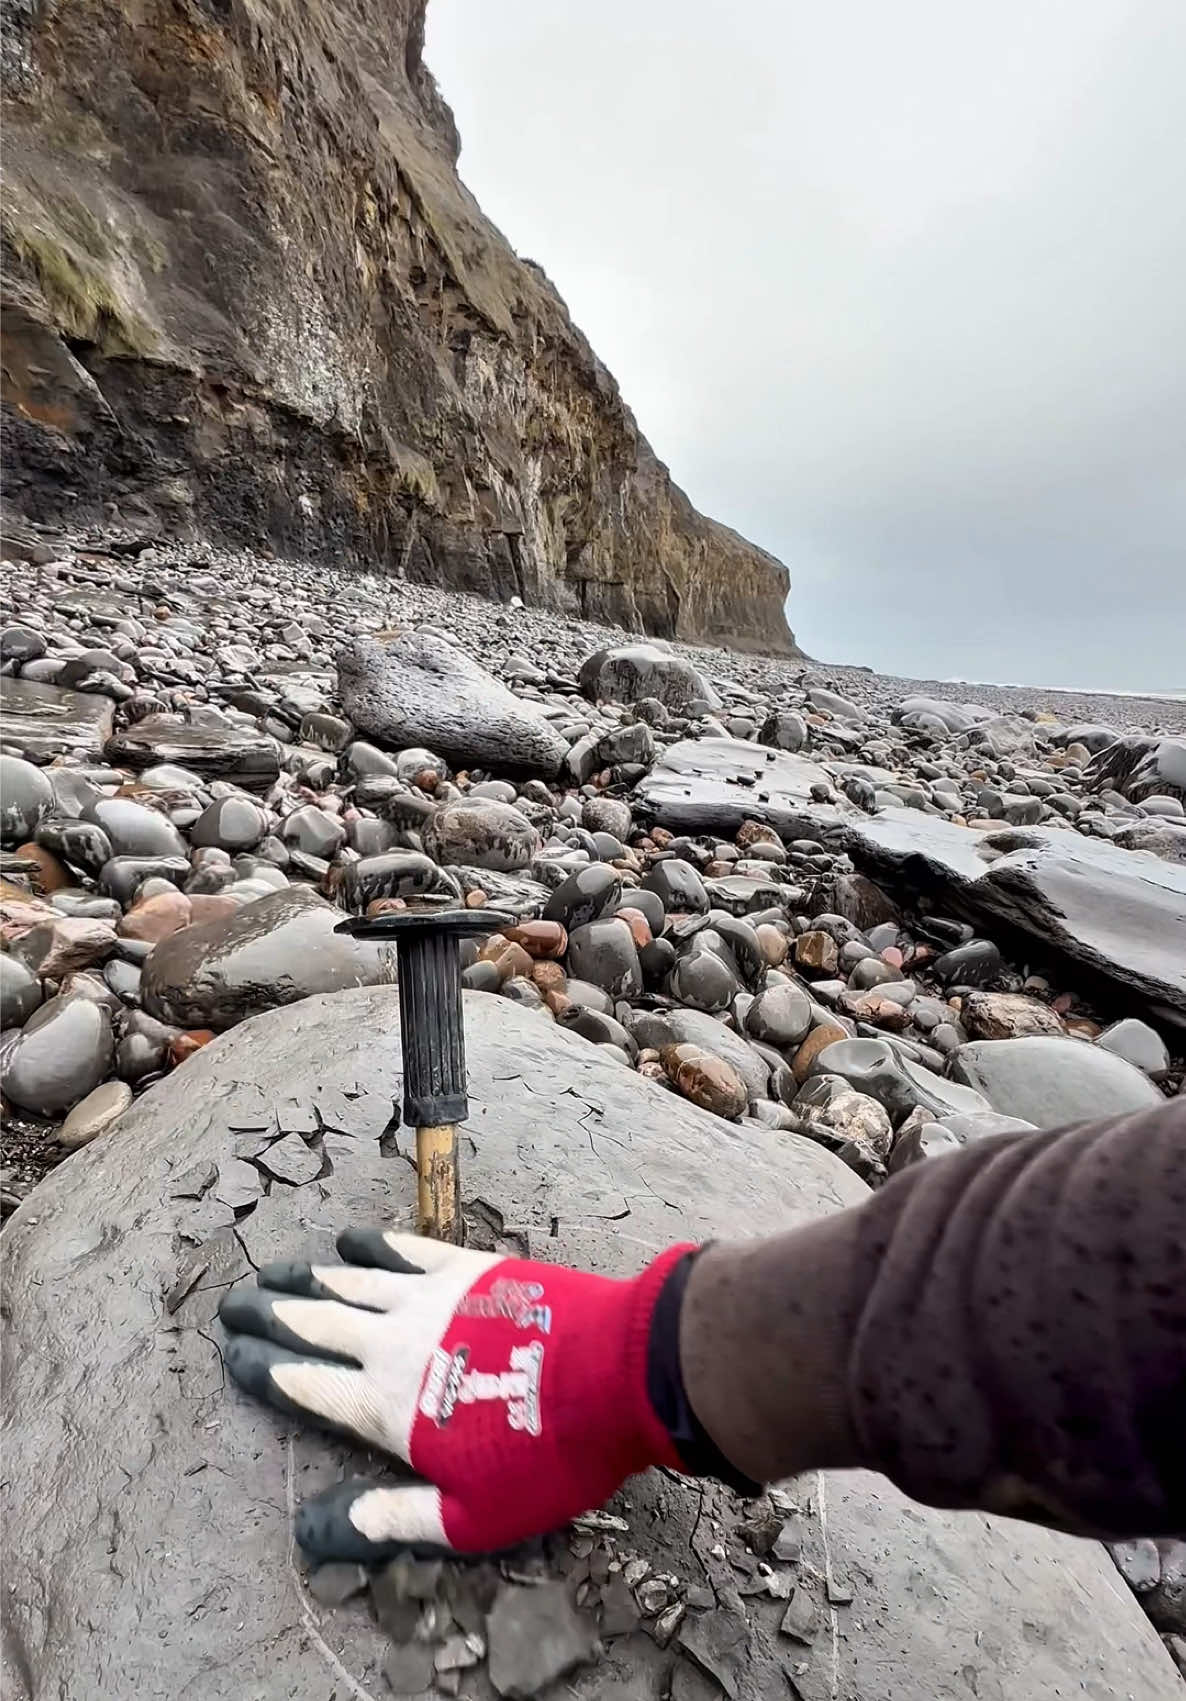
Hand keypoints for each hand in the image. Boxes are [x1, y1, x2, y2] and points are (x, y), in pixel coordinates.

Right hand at [218, 1230, 692, 1561]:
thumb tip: (318, 1529)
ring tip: (281, 1271)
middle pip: (318, 1322)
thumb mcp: (469, 1517)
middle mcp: (396, 1344)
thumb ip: (392, 1518)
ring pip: (355, 1281)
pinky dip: (375, 1245)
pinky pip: (408, 1251)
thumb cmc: (545, 1455)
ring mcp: (433, 1299)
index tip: (234, 1353)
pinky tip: (354, 1240)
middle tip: (237, 1301)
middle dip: (273, 1313)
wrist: (614, 1373)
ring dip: (313, 1276)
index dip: (268, 1369)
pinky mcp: (471, 1270)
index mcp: (387, 1408)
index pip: (309, 1386)